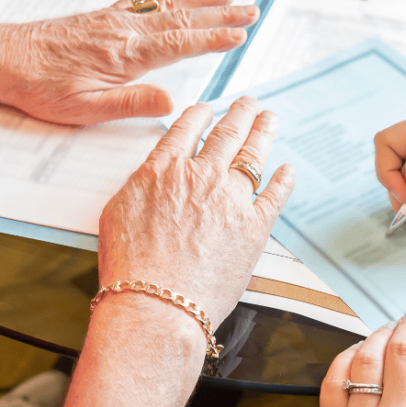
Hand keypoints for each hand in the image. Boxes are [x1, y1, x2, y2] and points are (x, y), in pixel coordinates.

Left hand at [0, 0, 257, 124]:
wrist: (3, 59)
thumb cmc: (41, 88)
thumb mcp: (85, 109)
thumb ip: (130, 103)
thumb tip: (170, 104)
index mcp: (125, 55)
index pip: (180, 44)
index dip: (213, 38)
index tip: (239, 35)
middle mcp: (124, 30)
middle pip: (182, 18)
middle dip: (219, 14)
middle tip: (251, 11)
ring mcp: (115, 19)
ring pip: (167, 3)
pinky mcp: (104, 16)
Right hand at [98, 96, 295, 325]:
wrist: (157, 303)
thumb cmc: (131, 268)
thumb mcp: (117, 214)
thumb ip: (141, 187)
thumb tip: (152, 177)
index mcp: (165, 170)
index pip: (187, 129)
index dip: (201, 114)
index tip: (209, 109)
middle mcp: (201, 176)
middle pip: (226, 134)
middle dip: (240, 113)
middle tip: (249, 103)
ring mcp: (231, 200)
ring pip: (253, 155)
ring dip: (263, 132)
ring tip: (270, 119)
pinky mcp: (255, 228)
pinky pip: (275, 195)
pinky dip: (284, 180)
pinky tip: (288, 170)